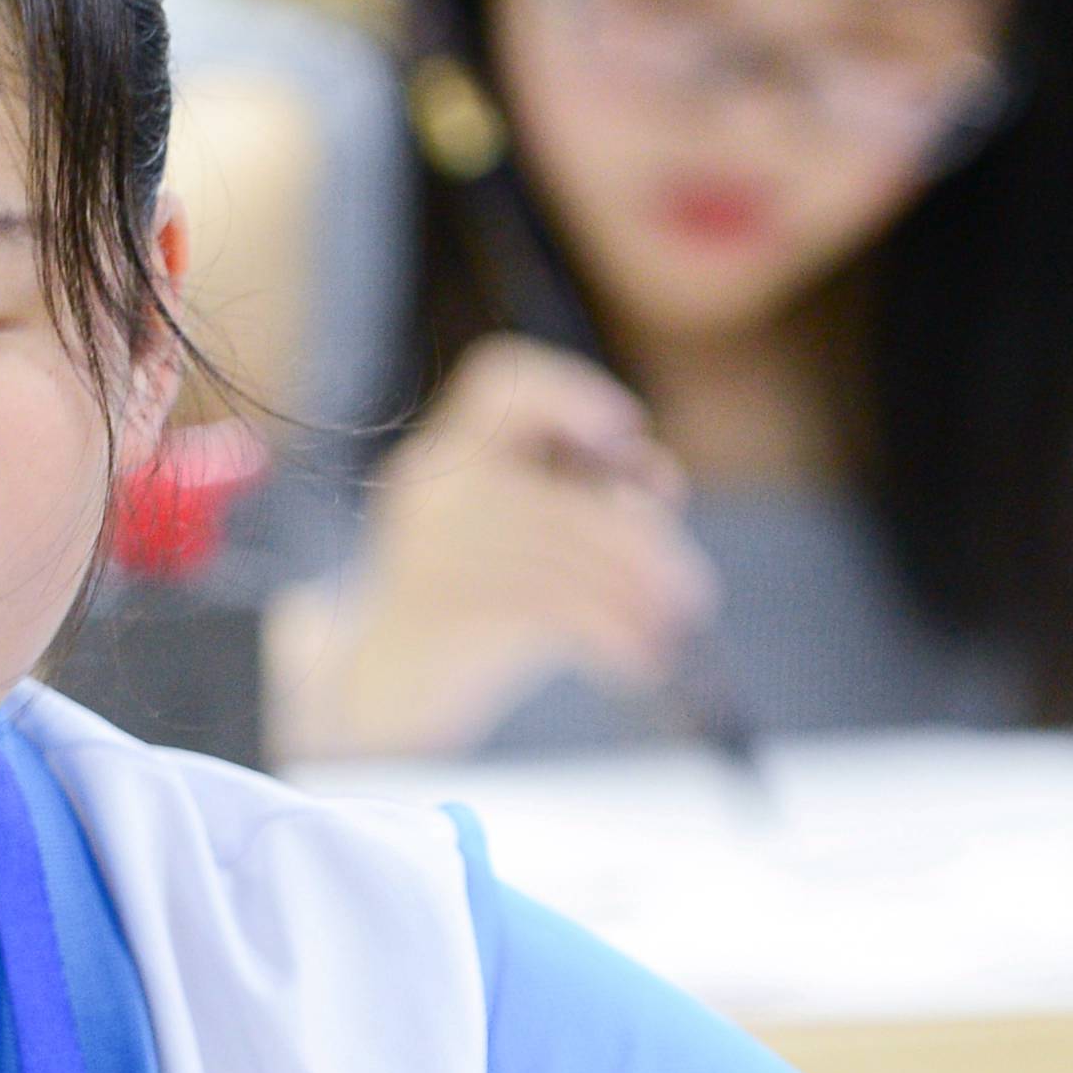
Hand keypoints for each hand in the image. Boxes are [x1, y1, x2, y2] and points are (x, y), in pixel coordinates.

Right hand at [284, 335, 714, 756]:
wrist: (381, 692)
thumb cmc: (468, 608)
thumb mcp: (519, 539)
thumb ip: (583, 496)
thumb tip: (658, 482)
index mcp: (446, 452)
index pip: (498, 379)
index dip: (569, 392)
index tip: (625, 433)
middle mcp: (435, 486)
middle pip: (562, 493)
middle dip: (641, 545)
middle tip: (691, 591)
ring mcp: (435, 547)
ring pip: (566, 555)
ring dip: (638, 599)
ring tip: (676, 628)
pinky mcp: (447, 611)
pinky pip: (555, 612)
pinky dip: (612, 638)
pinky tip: (639, 660)